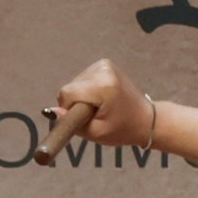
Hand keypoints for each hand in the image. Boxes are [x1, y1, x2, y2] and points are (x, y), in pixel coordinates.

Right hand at [40, 57, 157, 161]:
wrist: (146, 119)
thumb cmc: (123, 129)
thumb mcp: (96, 133)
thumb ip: (72, 122)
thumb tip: (52, 111)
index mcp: (103, 86)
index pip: (67, 93)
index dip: (68, 109)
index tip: (81, 119)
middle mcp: (103, 70)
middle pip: (70, 88)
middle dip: (75, 104)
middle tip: (94, 115)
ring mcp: (104, 64)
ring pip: (75, 83)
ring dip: (81, 97)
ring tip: (100, 108)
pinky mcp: (104, 64)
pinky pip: (82, 79)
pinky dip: (86, 91)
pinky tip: (101, 99)